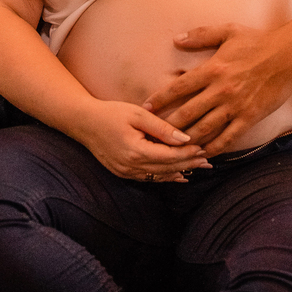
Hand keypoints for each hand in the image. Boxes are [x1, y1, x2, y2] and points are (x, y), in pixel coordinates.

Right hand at [74, 102, 211, 181]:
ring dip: (180, 172)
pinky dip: (165, 176)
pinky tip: (178, 175)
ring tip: (199, 167)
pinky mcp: (123, 173)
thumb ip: (162, 128)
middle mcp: (131, 167)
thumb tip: (185, 139)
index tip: (204, 148)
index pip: (170, 156)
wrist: (84, 122)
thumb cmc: (111, 113)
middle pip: (167, 168)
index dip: (188, 153)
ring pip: (160, 176)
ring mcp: (126, 172)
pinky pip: (149, 178)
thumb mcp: (138, 115)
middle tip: (208, 160)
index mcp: (136, 151)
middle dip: (189, 164)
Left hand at [142, 24, 291, 152]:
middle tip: (153, 136)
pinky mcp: (249, 118)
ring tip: (173, 149)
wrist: (290, 55)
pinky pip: (228, 138)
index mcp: (212, 69)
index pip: (178, 87)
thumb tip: (177, 39)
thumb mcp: (228, 31)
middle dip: (168, 126)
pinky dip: (214, 148)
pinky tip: (204, 154)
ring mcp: (235, 106)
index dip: (160, 99)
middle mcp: (220, 90)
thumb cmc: (258, 41)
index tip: (146, 108)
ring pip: (205, 129)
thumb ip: (201, 35)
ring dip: (187, 141)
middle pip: (187, 113)